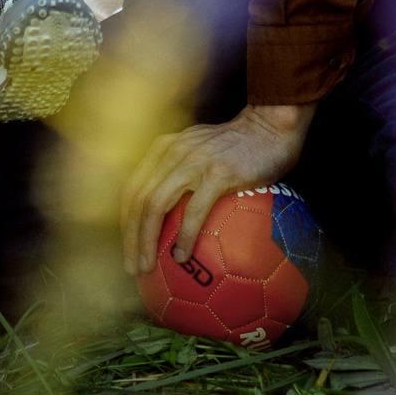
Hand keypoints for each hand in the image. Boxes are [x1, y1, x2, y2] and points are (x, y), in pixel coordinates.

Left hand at [122, 103, 313, 273]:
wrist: (271, 126)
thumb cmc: (239, 144)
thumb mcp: (200, 149)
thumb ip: (182, 171)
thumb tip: (173, 214)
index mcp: (163, 149)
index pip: (132, 188)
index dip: (124, 221)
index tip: (128, 248)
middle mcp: (171, 153)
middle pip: (137, 200)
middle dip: (129, 237)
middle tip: (132, 268)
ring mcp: (192, 162)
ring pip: (155, 205)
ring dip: (146, 241)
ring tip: (147, 268)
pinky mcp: (217, 174)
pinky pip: (193, 211)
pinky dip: (184, 237)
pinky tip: (182, 257)